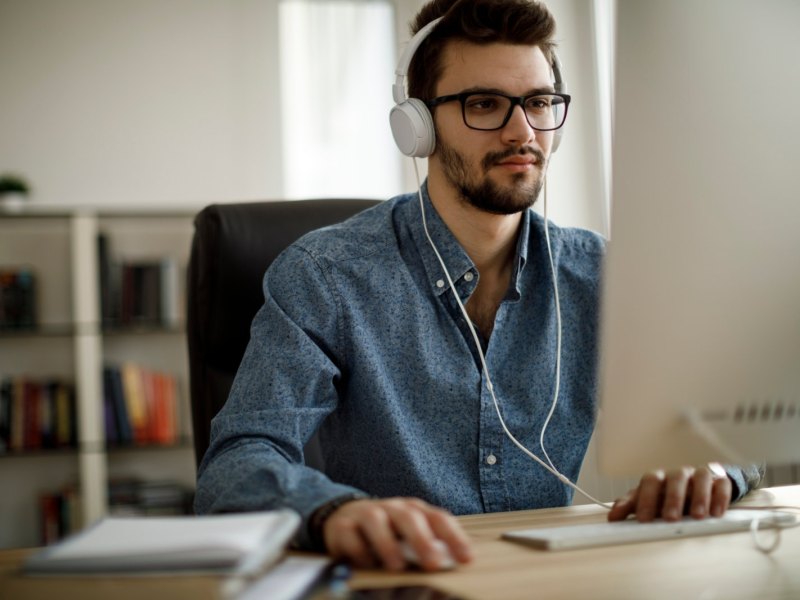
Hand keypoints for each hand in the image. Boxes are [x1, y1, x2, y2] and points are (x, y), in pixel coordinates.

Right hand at [322, 497, 472, 571]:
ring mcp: (366, 514)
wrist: (346, 520)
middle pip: (409, 517)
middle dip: (422, 540)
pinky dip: (358, 549)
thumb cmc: (387, 533)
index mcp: (414, 511)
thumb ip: (429, 548)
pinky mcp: (342, 525)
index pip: (438, 519)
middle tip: (433, 563)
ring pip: (376, 520)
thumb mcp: (410, 538)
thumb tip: (451, 568)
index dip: (454, 537)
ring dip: (387, 543)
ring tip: (397, 566)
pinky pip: (349, 534)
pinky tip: (365, 564)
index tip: (466, 558)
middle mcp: (392, 509)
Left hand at [608, 463, 731, 521]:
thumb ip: (630, 506)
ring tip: (698, 516)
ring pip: (700, 477)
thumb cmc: (667, 496)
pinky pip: (721, 484)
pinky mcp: (719, 481)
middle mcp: (678, 474)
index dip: (646, 498)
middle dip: (673, 498)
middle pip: (675, 478)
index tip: (643, 518)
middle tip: (671, 518)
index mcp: (659, 478)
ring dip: (699, 497)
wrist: (696, 488)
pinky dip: (719, 497)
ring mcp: (699, 476)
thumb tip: (613, 517)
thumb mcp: (648, 500)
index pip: (650, 481)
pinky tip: (716, 512)